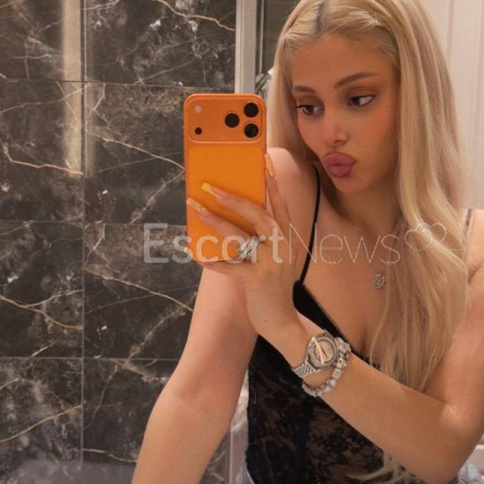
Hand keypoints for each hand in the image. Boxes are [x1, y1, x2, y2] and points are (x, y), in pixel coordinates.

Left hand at [185, 161, 299, 342]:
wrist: (282, 321)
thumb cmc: (271, 287)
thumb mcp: (272, 259)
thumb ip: (261, 239)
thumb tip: (231, 218)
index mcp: (287, 238)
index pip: (280, 205)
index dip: (272, 184)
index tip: (264, 162)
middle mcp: (281, 246)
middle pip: (259, 214)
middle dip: (234, 197)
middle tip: (211, 185)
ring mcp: (270, 263)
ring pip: (240, 236)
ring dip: (216, 220)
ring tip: (197, 208)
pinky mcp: (256, 280)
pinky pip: (230, 267)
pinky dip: (213, 261)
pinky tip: (197, 255)